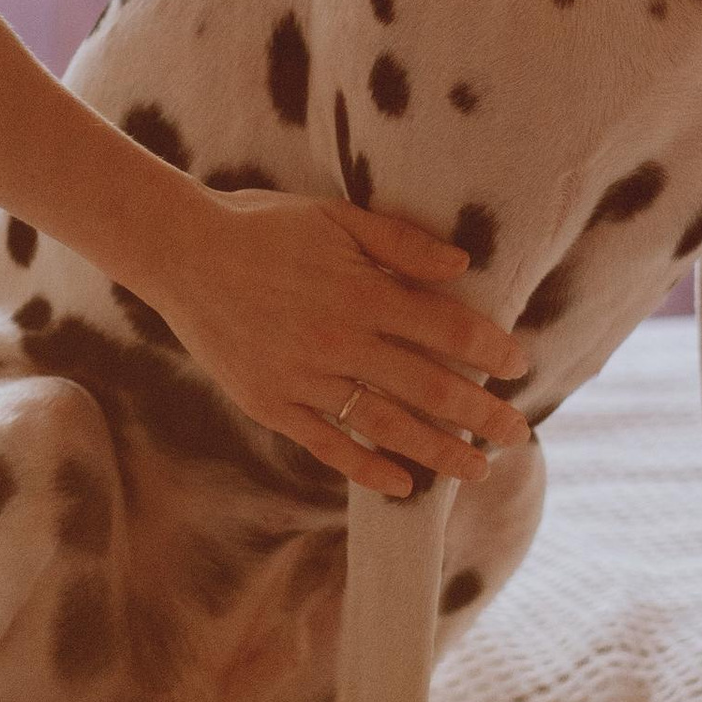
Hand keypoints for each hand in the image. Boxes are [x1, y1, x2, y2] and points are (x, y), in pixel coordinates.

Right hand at [149, 184, 532, 500]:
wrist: (182, 253)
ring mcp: (303, 378)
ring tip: (477, 470)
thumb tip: (462, 266)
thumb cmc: (265, 226)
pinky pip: (329, 445)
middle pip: (428, 386)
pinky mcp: (272, 404)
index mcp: (361, 291)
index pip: (446, 330)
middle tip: (519, 434)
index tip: (519, 367)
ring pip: (386, 424)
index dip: (489, 351)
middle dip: (480, 413)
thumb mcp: (335, 216)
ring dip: (438, 451)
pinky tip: (404, 485)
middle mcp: (338, 340)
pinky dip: (369, 468)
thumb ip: (400, 243)